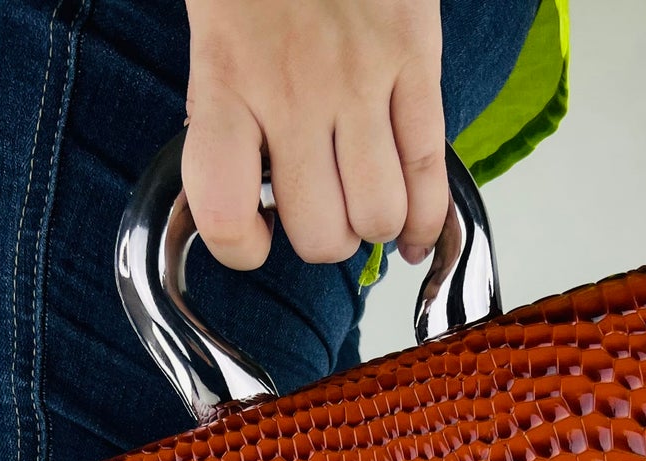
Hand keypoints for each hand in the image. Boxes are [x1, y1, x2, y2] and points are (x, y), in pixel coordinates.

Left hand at [182, 0, 446, 269]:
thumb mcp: (215, 26)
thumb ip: (226, 104)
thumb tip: (248, 188)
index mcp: (225, 77)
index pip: (224, 213)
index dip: (241, 249)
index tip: (253, 237)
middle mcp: (292, 90)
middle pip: (319, 231)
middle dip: (322, 238)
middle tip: (321, 212)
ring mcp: (360, 78)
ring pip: (377, 215)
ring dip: (373, 226)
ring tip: (365, 206)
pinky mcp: (416, 59)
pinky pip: (431, 168)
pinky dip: (425, 219)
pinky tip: (411, 233)